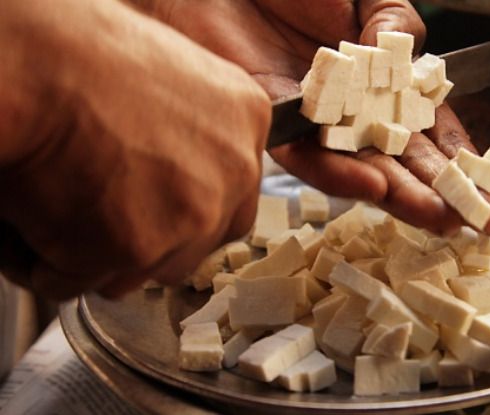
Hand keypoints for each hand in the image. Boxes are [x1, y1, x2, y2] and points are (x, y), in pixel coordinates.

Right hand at [0, 0, 270, 298]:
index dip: (192, 204)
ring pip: (152, 269)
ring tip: (65, 206)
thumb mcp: (173, 75)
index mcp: (246, 119)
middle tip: (107, 208)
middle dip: (157, 238)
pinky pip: (90, 279)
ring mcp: (192, 214)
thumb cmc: (82, 58)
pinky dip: (56, 264)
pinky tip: (39, 220)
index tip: (160, 199)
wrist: (34, 68)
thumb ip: (200, 129)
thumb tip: (188, 169)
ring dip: (108, 256)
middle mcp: (234, 171)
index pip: (238, 191)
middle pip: (204, 239)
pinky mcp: (139, 249)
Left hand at [139, 0, 489, 235]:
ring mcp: (315, 124)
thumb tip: (413, 58)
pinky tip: (372, 183)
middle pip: (402, 160)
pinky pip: (306, 154)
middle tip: (482, 223)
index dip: (460, 159)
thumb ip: (397, 24)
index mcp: (380, 86)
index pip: (428, 129)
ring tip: (438, 216)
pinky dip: (338, 169)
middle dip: (443, 191)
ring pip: (361, 168)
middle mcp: (351, 113)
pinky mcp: (273, 121)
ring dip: (400, 193)